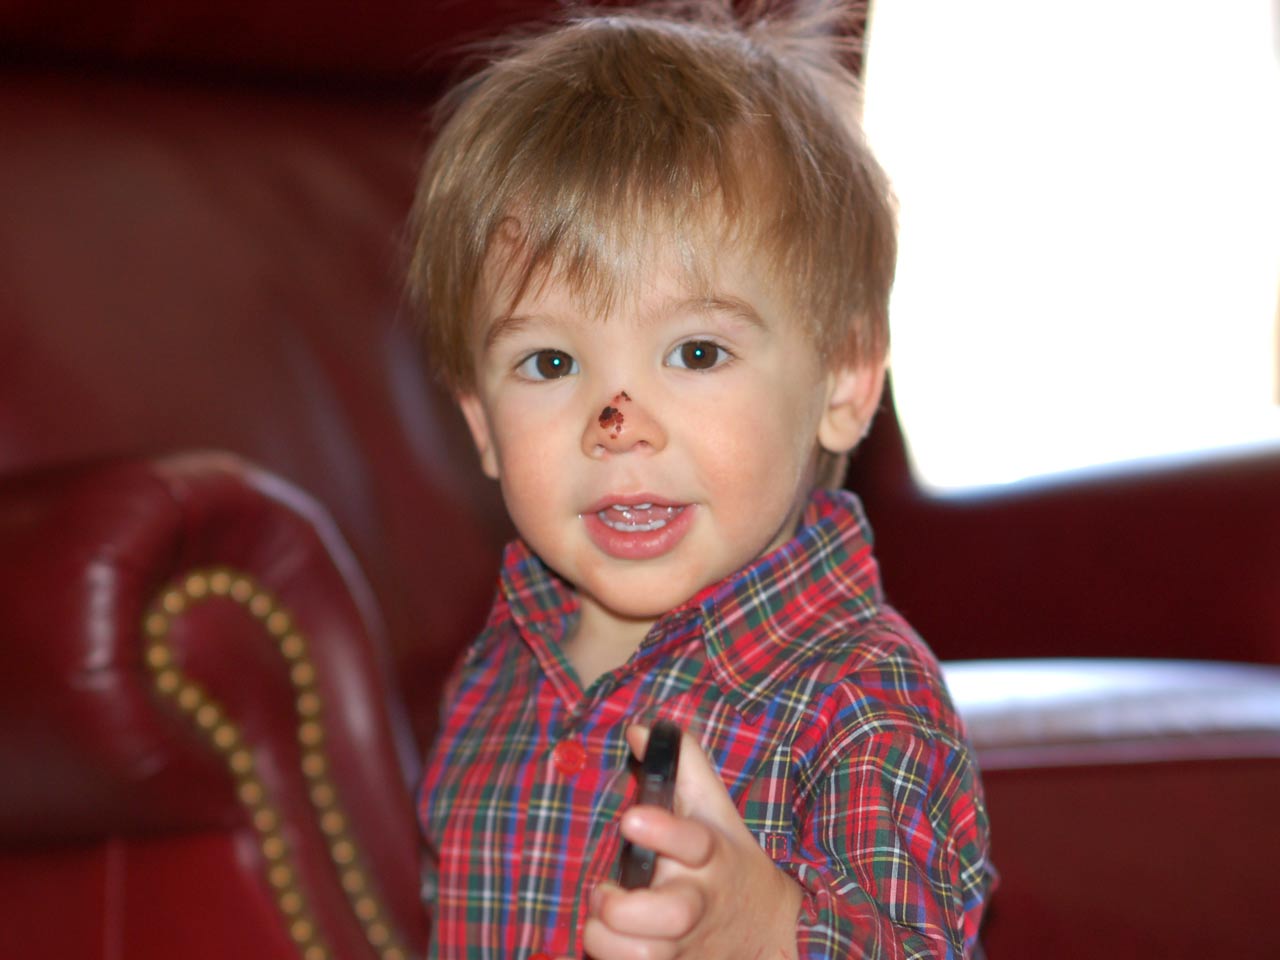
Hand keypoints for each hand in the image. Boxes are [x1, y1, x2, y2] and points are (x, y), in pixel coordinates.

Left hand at [568, 725, 803, 959]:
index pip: (692, 840)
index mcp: (710, 855)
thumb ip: (682, 764)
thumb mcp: (713, 808)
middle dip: (625, 907)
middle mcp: (700, 900)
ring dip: (609, 942)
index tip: (631, 818)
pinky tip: (610, 948)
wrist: (765, 926)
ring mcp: (689, 942)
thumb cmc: (725, 856)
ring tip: (599, 922)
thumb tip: (638, 728)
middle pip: (672, 914)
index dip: (662, 831)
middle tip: (605, 893)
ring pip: (647, 955)